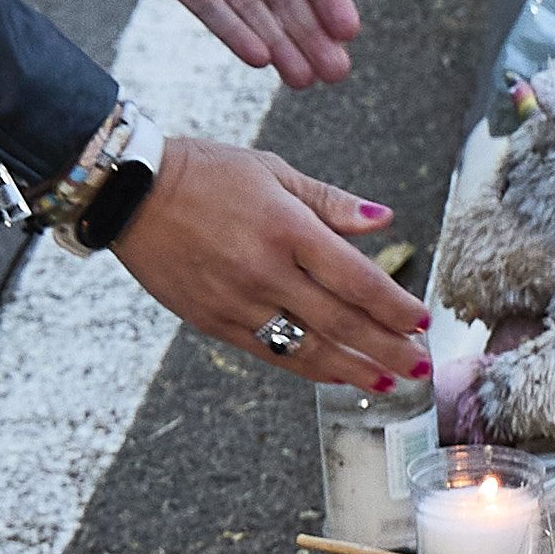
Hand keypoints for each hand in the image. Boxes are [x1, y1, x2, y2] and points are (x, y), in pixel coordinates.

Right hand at [110, 137, 426, 389]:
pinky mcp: (213, 322)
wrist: (131, 193)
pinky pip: (271, 354)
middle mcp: (265, 271)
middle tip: (422, 367)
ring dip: (355, 369)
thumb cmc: (206, 172)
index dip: (394, 306)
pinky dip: (309, 368)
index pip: (356, 278)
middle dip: (388, 348)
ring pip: (308, 348)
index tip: (423, 321)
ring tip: (391, 383)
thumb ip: (330, 202)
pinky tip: (337, 375)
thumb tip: (384, 220)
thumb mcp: (272, 171)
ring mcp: (237, 302)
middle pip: (340, 321)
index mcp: (286, 227)